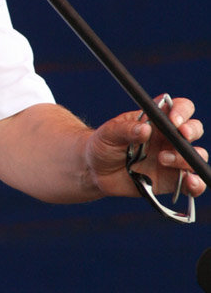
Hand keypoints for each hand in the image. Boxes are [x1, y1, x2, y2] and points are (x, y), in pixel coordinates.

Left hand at [85, 95, 206, 198]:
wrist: (96, 171)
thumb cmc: (103, 145)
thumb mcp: (109, 133)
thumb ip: (125, 130)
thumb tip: (145, 130)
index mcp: (156, 120)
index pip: (180, 108)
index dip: (182, 111)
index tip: (173, 120)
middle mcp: (168, 138)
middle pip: (194, 129)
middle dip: (191, 131)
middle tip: (181, 137)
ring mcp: (172, 159)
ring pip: (196, 156)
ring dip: (187, 158)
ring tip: (162, 160)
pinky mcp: (171, 181)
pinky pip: (192, 183)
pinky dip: (197, 184)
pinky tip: (190, 182)